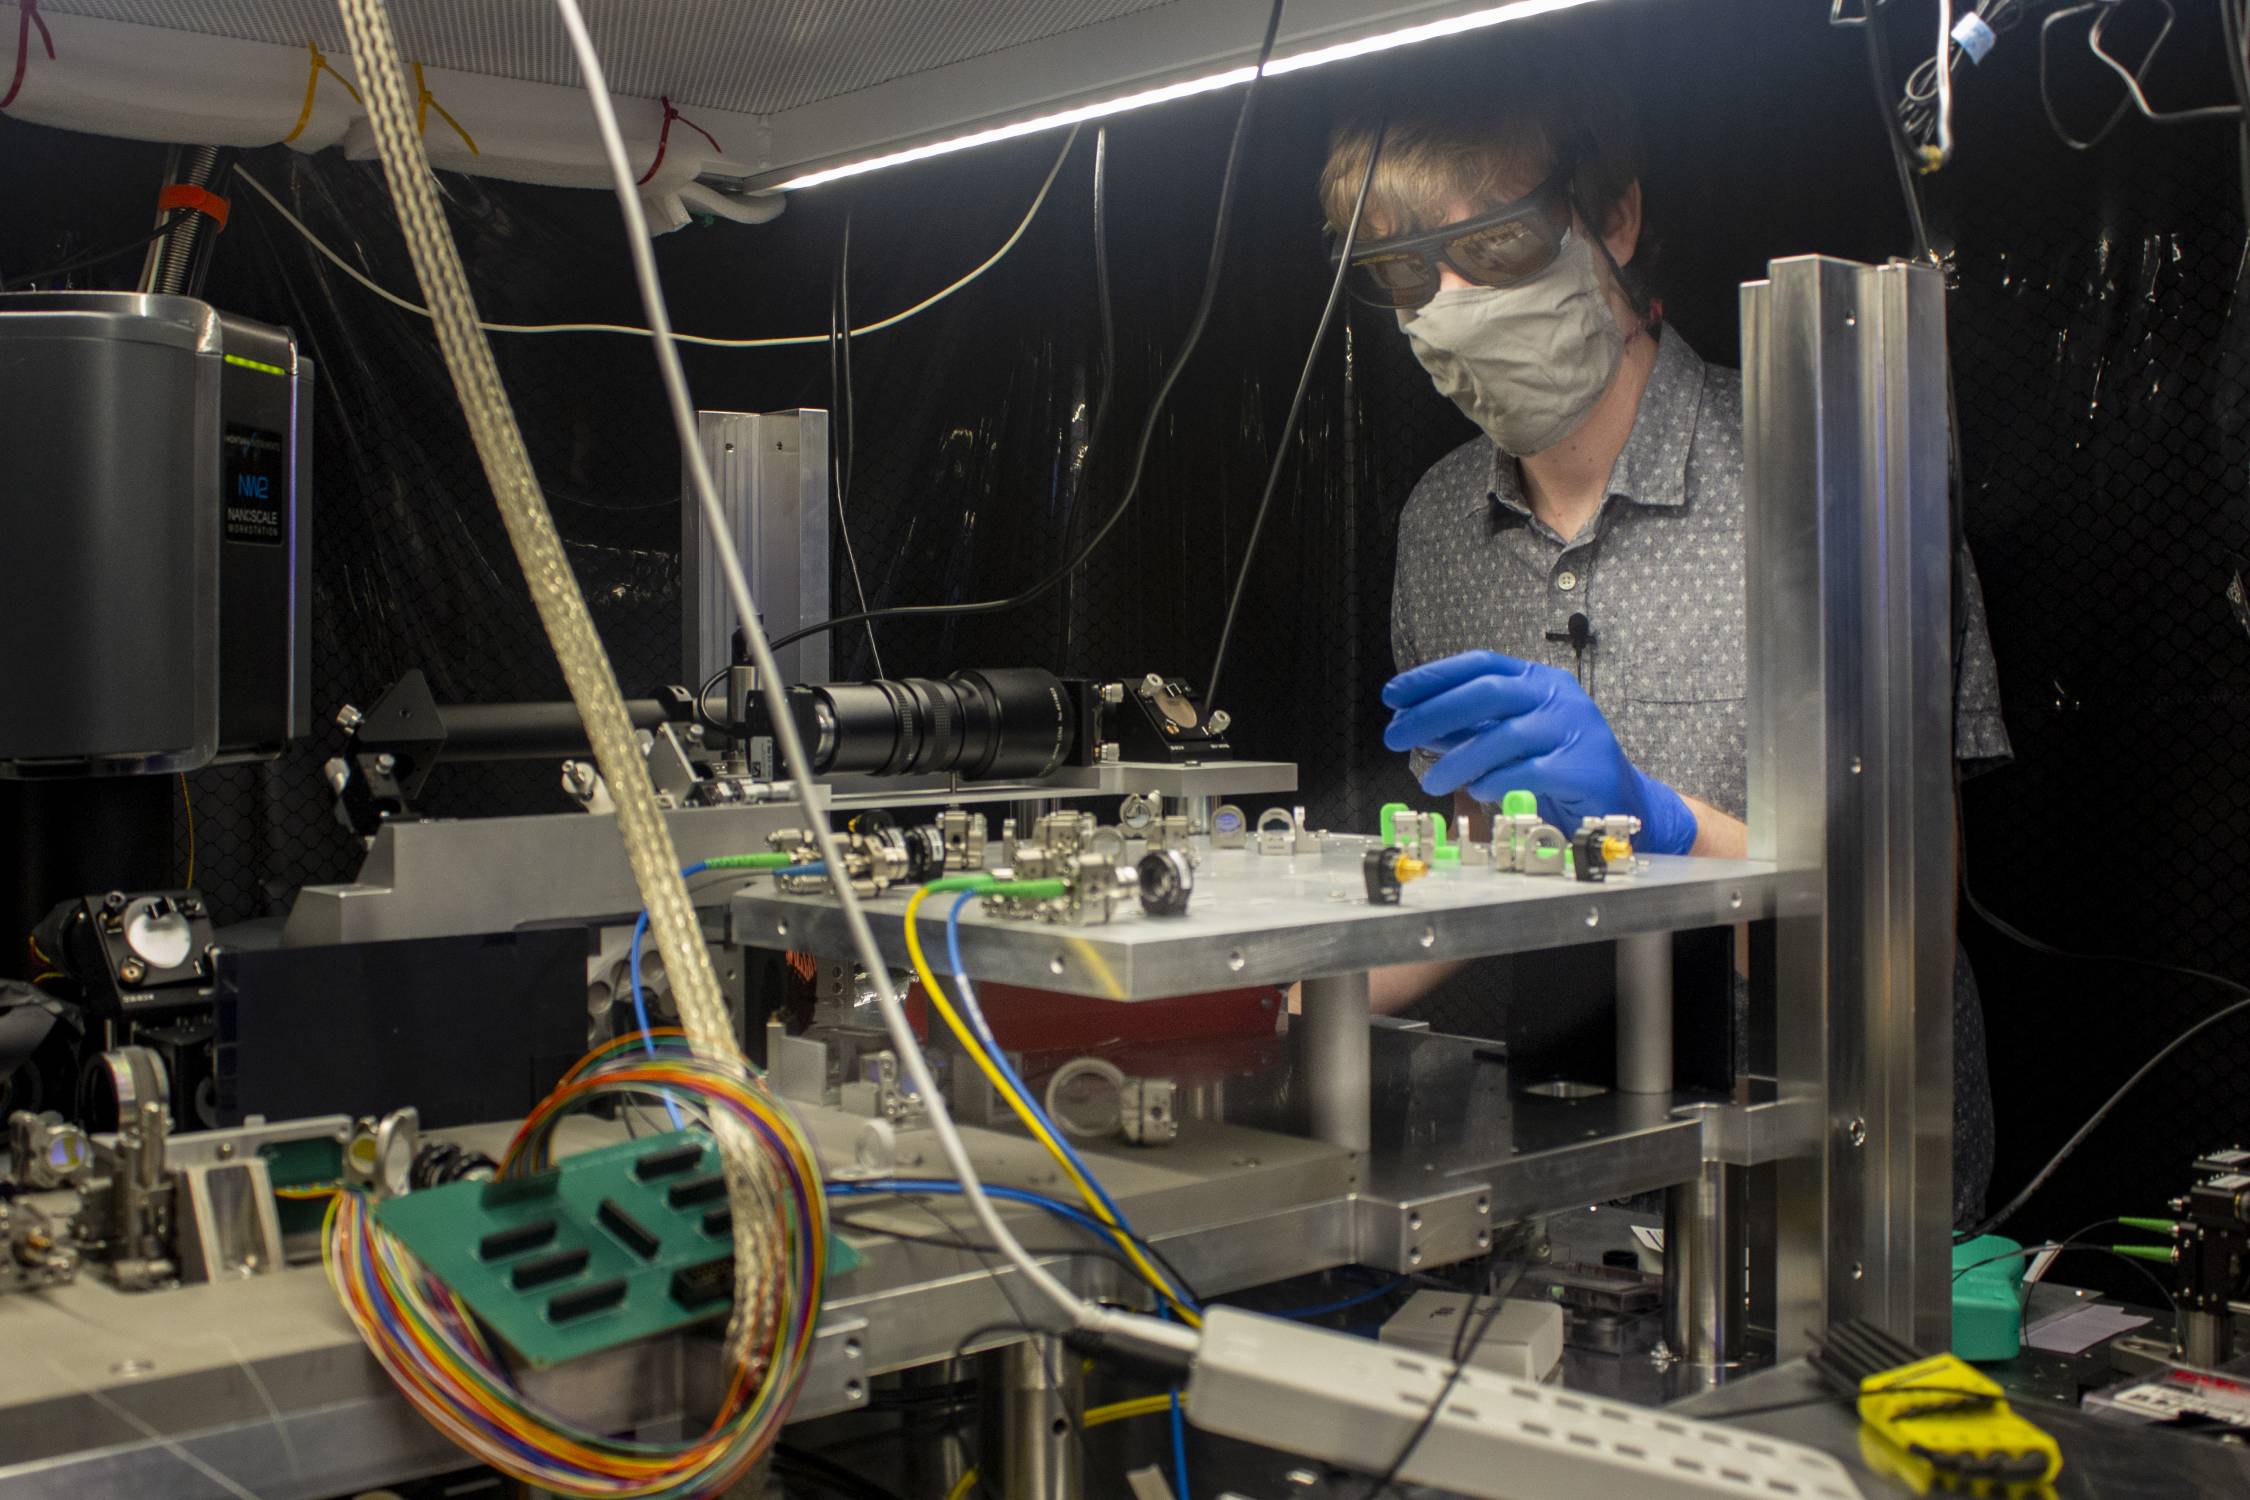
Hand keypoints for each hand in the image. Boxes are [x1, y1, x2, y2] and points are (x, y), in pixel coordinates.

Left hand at [1381, 650, 1698, 854]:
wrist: (1619, 800)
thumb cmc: (1556, 765)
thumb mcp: (1508, 740)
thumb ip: (1468, 729)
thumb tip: (1413, 725)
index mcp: (1537, 680)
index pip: (1480, 664)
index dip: (1433, 676)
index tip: (1393, 694)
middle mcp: (1557, 695)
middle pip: (1488, 692)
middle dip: (1433, 713)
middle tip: (1395, 735)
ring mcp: (1574, 728)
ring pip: (1504, 736)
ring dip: (1458, 759)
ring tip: (1430, 782)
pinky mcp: (1584, 767)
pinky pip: (1528, 771)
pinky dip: (1495, 781)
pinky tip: (1476, 791)